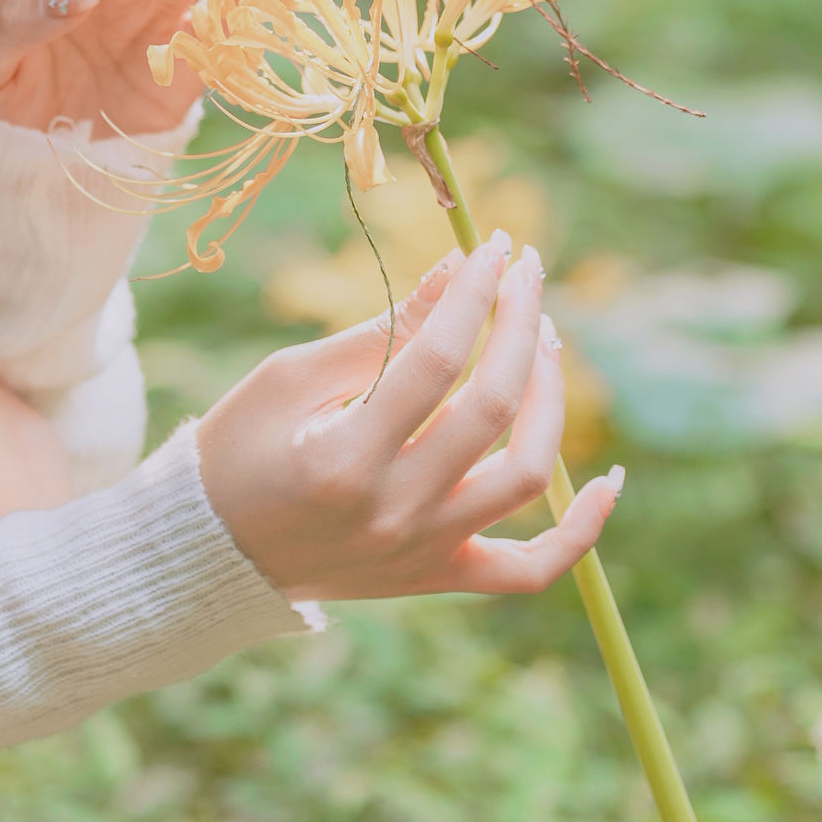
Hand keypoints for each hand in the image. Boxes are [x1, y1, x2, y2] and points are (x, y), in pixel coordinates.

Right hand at [194, 236, 625, 604]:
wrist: (213, 552)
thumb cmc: (241, 448)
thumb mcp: (291, 376)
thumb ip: (382, 329)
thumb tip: (460, 270)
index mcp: (341, 458)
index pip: (436, 359)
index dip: (474, 292)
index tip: (492, 245)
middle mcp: (393, 513)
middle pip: (494, 407)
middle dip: (520, 323)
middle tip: (525, 270)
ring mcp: (423, 552)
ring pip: (528, 476)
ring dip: (553, 397)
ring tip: (544, 340)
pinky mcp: (440, 576)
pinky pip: (534, 569)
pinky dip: (583, 530)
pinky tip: (608, 477)